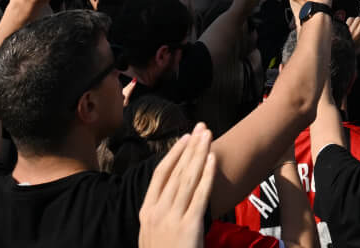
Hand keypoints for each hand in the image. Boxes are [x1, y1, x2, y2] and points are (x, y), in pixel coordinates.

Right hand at [138, 124, 214, 247]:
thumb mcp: (153, 234)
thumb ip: (160, 213)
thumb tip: (171, 192)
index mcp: (147, 212)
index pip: (160, 175)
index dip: (174, 154)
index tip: (185, 138)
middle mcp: (158, 212)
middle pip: (176, 172)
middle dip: (191, 147)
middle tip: (201, 127)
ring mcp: (172, 218)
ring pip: (188, 178)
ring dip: (199, 154)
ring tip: (208, 135)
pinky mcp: (189, 226)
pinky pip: (200, 195)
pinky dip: (206, 175)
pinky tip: (212, 159)